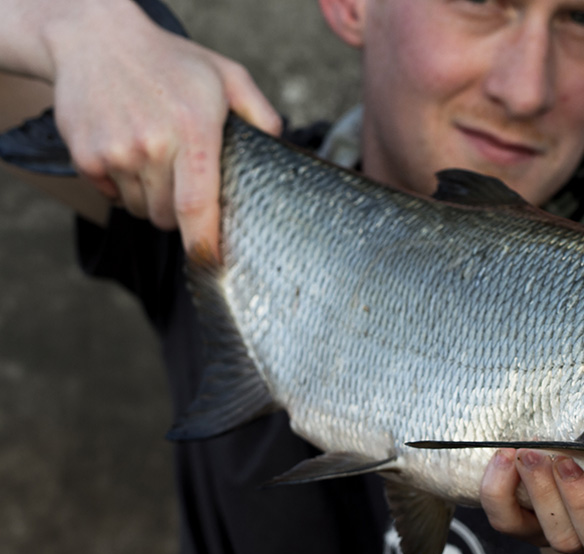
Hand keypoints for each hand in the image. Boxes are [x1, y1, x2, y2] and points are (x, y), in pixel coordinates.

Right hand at [43, 0, 281, 257]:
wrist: (93, 37)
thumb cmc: (170, 61)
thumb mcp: (226, 75)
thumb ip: (260, 112)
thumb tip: (278, 147)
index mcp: (192, 130)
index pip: (197, 205)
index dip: (204, 243)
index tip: (214, 268)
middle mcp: (152, 145)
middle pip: (168, 217)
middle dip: (179, 213)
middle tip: (183, 177)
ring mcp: (115, 152)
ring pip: (142, 209)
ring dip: (152, 197)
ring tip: (155, 155)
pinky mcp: (86, 157)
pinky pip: (114, 196)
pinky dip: (123, 185)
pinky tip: (128, 148)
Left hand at [480, 448, 583, 553]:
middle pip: (575, 539)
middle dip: (569, 499)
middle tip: (562, 457)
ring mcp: (549, 531)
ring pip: (538, 530)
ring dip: (533, 490)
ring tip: (527, 452)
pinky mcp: (518, 521)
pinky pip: (503, 518)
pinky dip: (497, 489)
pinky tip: (503, 457)